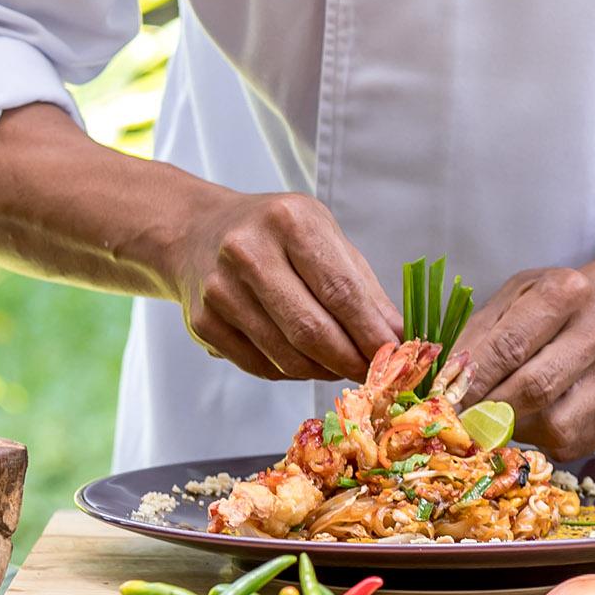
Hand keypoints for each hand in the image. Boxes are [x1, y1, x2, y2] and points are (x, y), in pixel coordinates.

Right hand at [151, 190, 399, 382]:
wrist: (196, 232)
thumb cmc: (273, 232)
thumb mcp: (322, 235)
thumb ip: (362, 286)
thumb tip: (398, 337)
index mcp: (289, 221)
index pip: (340, 290)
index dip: (371, 332)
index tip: (397, 355)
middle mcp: (248, 252)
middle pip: (311, 329)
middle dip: (351, 361)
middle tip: (375, 373)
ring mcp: (220, 290)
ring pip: (287, 357)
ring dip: (324, 371)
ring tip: (341, 364)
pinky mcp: (203, 324)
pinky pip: (262, 367)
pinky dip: (293, 372)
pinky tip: (306, 360)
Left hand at [449, 266, 594, 462]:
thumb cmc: (539, 314)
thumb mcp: (504, 307)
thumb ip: (474, 343)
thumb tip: (447, 389)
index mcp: (567, 290)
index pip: (510, 346)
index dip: (473, 381)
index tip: (445, 403)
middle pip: (535, 388)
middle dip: (490, 412)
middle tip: (462, 423)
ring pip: (556, 424)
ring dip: (517, 430)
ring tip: (501, 416)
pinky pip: (573, 443)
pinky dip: (542, 441)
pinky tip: (534, 419)